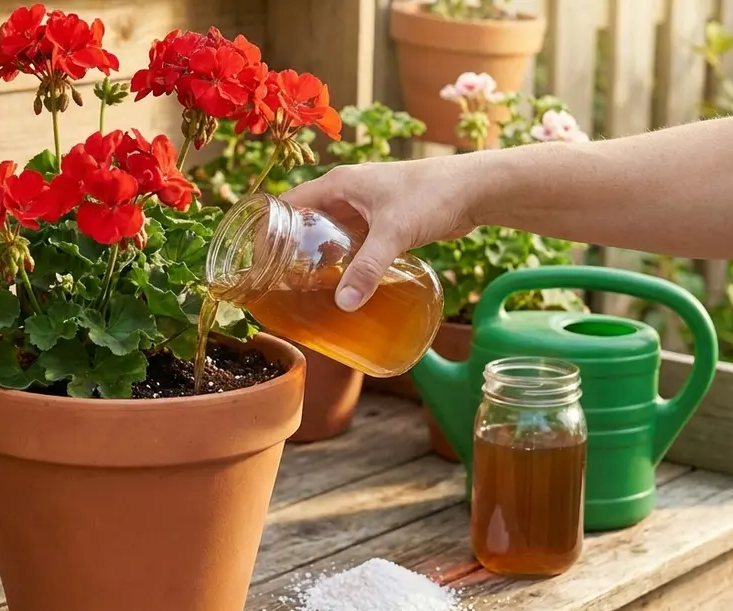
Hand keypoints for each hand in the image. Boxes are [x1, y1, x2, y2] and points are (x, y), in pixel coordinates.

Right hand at [280, 157, 479, 310]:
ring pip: (331, 234)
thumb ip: (368, 268)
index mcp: (339, 184)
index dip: (270, 228)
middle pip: (307, 221)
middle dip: (293, 249)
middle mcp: (347, 193)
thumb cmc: (433, 195)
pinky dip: (344, 259)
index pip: (289, 203)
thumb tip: (344, 304)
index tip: (258, 258)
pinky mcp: (384, 222)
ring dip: (320, 256)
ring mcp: (366, 207)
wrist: (475, 189)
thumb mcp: (394, 233)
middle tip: (279, 281)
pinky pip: (353, 242)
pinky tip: (342, 282)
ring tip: (305, 287)